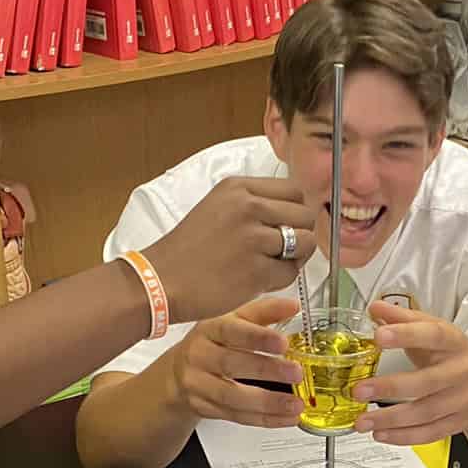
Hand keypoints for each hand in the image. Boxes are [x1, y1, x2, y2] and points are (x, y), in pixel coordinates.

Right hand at [141, 176, 317, 323]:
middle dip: (300, 233)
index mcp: (238, 187)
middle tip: (282, 249)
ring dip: (295, 257)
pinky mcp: (257, 270)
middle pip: (305, 214)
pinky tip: (260, 279)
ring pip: (305, 243)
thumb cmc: (188, 250)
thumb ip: (252, 203)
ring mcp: (254, 238)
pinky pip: (291, 272)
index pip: (294, 190)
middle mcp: (248, 207)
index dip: (295, 211)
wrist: (162, 280)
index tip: (287, 225)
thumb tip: (292, 211)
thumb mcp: (217, 207)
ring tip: (272, 264)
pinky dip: (281, 279)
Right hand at [167, 296, 303, 427]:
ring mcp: (199, 385)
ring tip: (295, 404)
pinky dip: (265, 419)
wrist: (178, 373)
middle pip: (231, 364)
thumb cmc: (212, 343)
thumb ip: (263, 313)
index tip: (282, 342)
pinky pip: (237, 416)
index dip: (257, 337)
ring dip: (268, 403)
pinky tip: (286, 418)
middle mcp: (199, 356)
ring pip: (232, 397)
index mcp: (209, 329)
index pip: (231, 331)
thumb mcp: (234, 320)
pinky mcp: (205, 408)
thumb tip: (293, 306)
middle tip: (296, 373)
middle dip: (267, 370)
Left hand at [351, 300, 467, 444]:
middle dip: (390, 388)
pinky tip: (381, 434)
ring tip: (362, 421)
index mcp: (454, 342)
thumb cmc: (449, 352)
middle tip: (359, 390)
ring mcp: (462, 400)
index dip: (406, 335)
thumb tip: (375, 308)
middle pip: (427, 382)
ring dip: (390, 419)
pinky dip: (403, 436)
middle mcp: (461, 371)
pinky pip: (430, 433)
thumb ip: (402, 318)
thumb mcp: (431, 328)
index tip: (378, 336)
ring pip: (426, 413)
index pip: (432, 335)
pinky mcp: (458, 422)